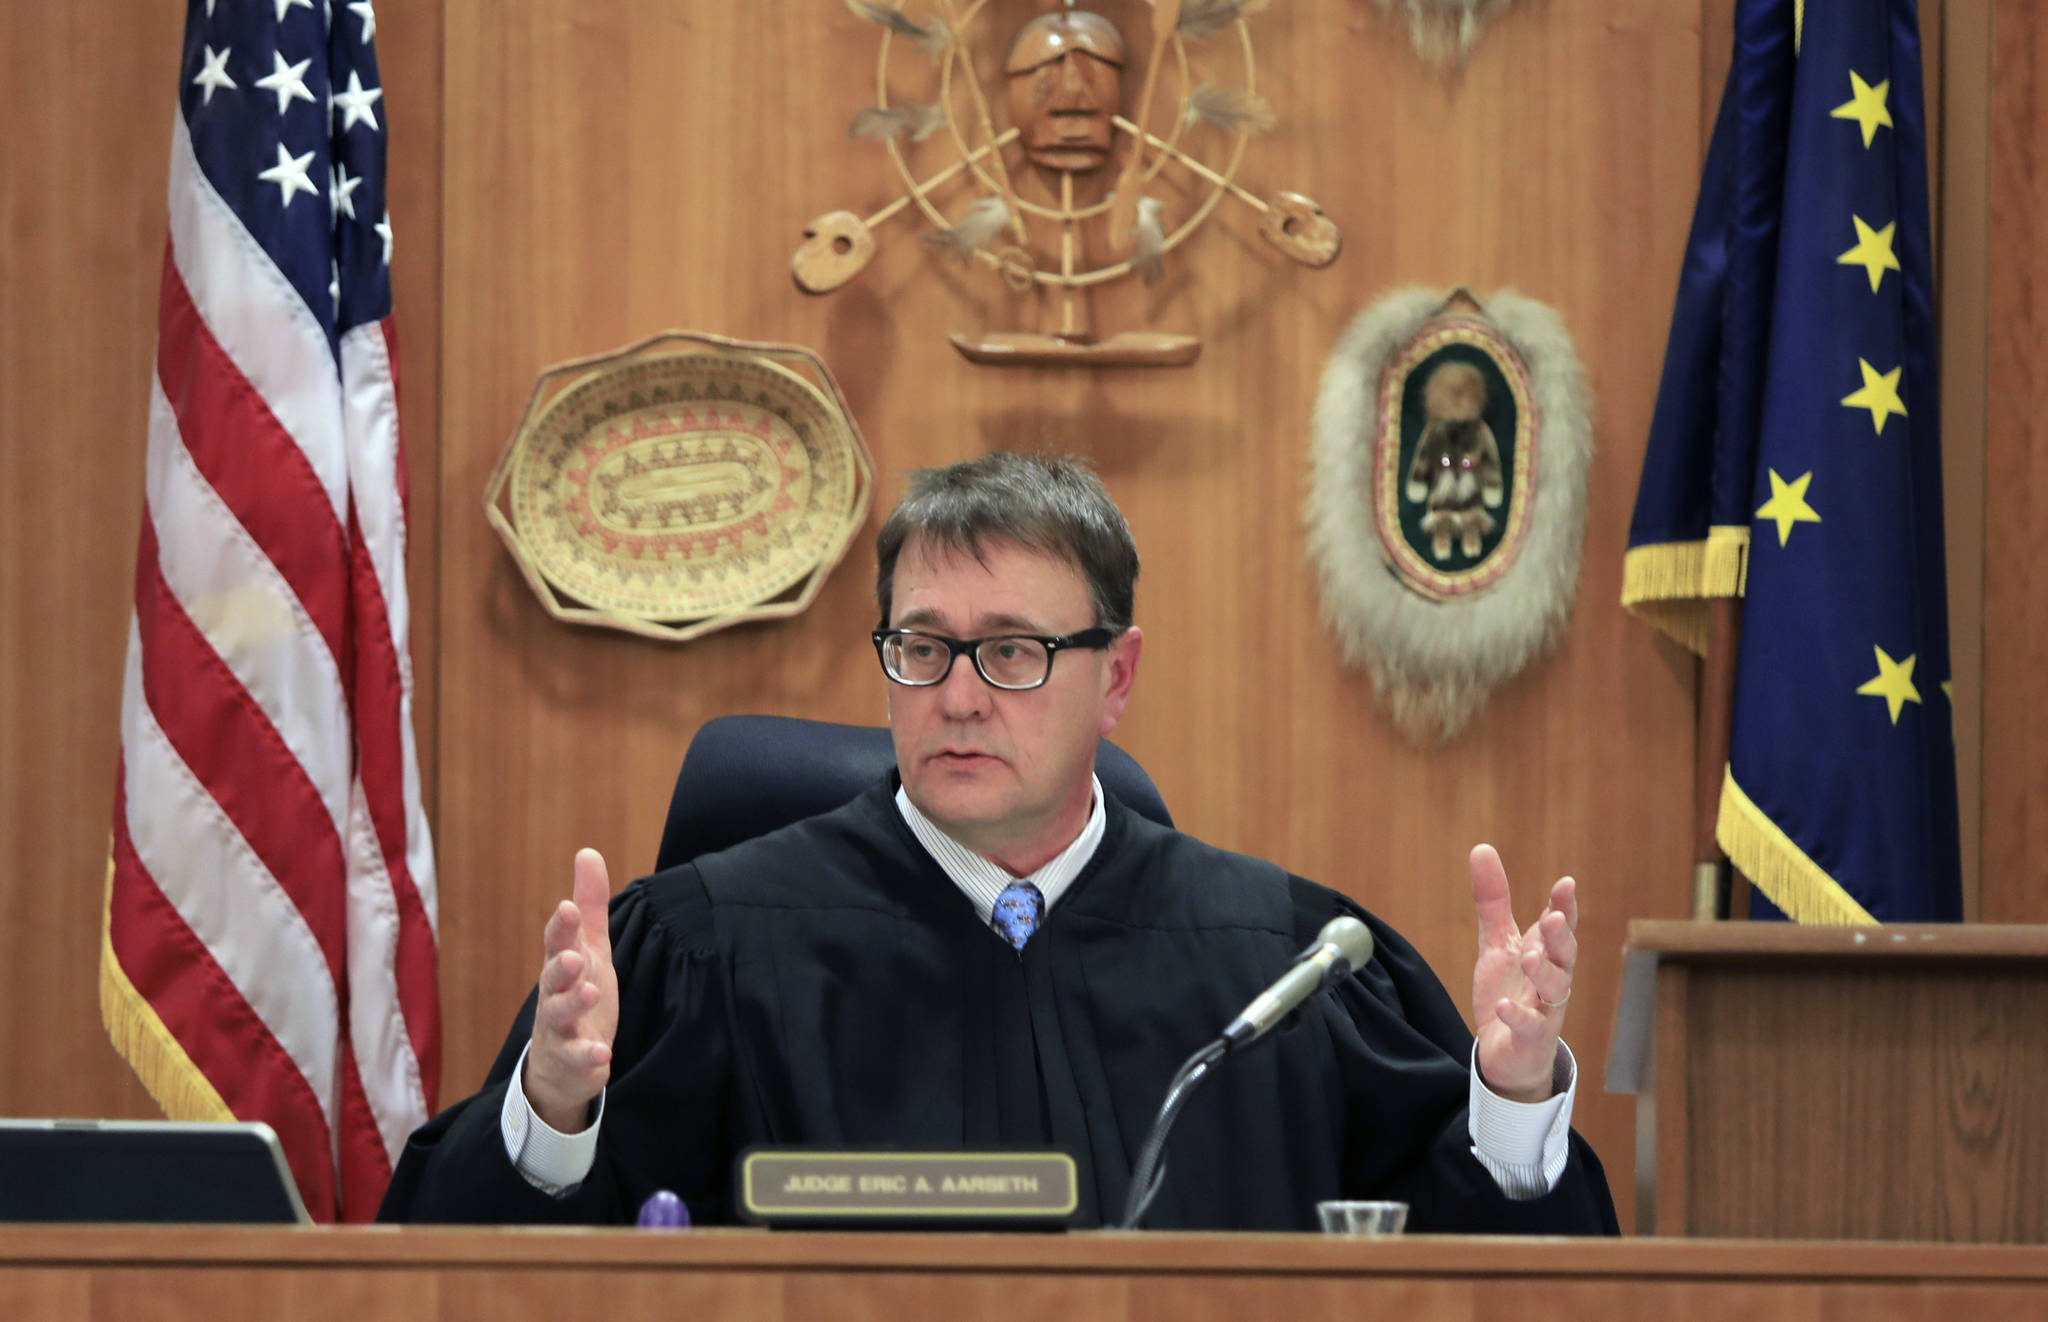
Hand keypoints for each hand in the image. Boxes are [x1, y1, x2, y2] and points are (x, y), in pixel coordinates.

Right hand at [524, 848, 618, 1132]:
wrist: (562, 1062)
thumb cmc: (577, 992)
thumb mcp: (590, 947)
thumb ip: (589, 905)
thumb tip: (588, 852)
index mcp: (563, 964)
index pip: (557, 942)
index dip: (561, 927)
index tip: (566, 907)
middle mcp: (555, 994)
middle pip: (552, 977)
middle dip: (561, 965)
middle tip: (574, 956)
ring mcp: (560, 1028)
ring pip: (560, 1015)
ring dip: (573, 1004)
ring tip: (590, 992)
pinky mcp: (571, 1059)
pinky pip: (576, 1058)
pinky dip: (587, 1056)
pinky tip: (602, 1054)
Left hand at [1469, 844, 1576, 1102]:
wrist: (1506, 1053)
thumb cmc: (1510, 992)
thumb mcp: (1497, 943)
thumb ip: (1493, 901)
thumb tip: (1481, 848)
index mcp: (1545, 954)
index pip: (1560, 927)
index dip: (1564, 906)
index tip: (1565, 884)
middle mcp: (1551, 980)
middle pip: (1565, 956)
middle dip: (1561, 937)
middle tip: (1552, 918)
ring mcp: (1545, 1011)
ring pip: (1556, 991)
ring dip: (1545, 973)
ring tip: (1529, 956)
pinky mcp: (1531, 1039)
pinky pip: (1530, 1028)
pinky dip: (1517, 1017)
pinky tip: (1502, 1007)